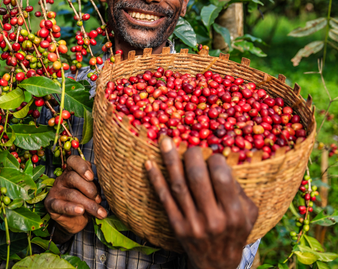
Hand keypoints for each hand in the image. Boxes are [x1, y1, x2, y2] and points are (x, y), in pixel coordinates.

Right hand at [45, 156, 106, 239]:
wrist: (74, 221)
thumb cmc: (85, 201)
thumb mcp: (91, 190)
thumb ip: (95, 185)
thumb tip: (107, 184)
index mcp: (71, 171)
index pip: (73, 161)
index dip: (82, 166)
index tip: (91, 177)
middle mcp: (62, 179)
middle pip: (73, 177)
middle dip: (89, 189)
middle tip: (99, 199)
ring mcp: (55, 191)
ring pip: (71, 194)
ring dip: (88, 204)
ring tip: (100, 213)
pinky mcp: (51, 204)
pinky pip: (60, 205)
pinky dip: (71, 208)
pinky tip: (81, 210)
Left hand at [145, 137, 257, 268]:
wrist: (217, 265)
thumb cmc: (235, 231)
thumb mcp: (248, 214)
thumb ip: (238, 189)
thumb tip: (220, 161)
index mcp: (234, 213)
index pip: (222, 177)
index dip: (214, 160)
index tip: (211, 155)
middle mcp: (213, 218)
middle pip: (197, 177)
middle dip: (191, 155)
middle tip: (190, 147)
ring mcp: (192, 223)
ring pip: (178, 185)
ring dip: (170, 159)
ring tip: (164, 140)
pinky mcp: (176, 226)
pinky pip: (164, 198)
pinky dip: (156, 179)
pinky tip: (149, 163)